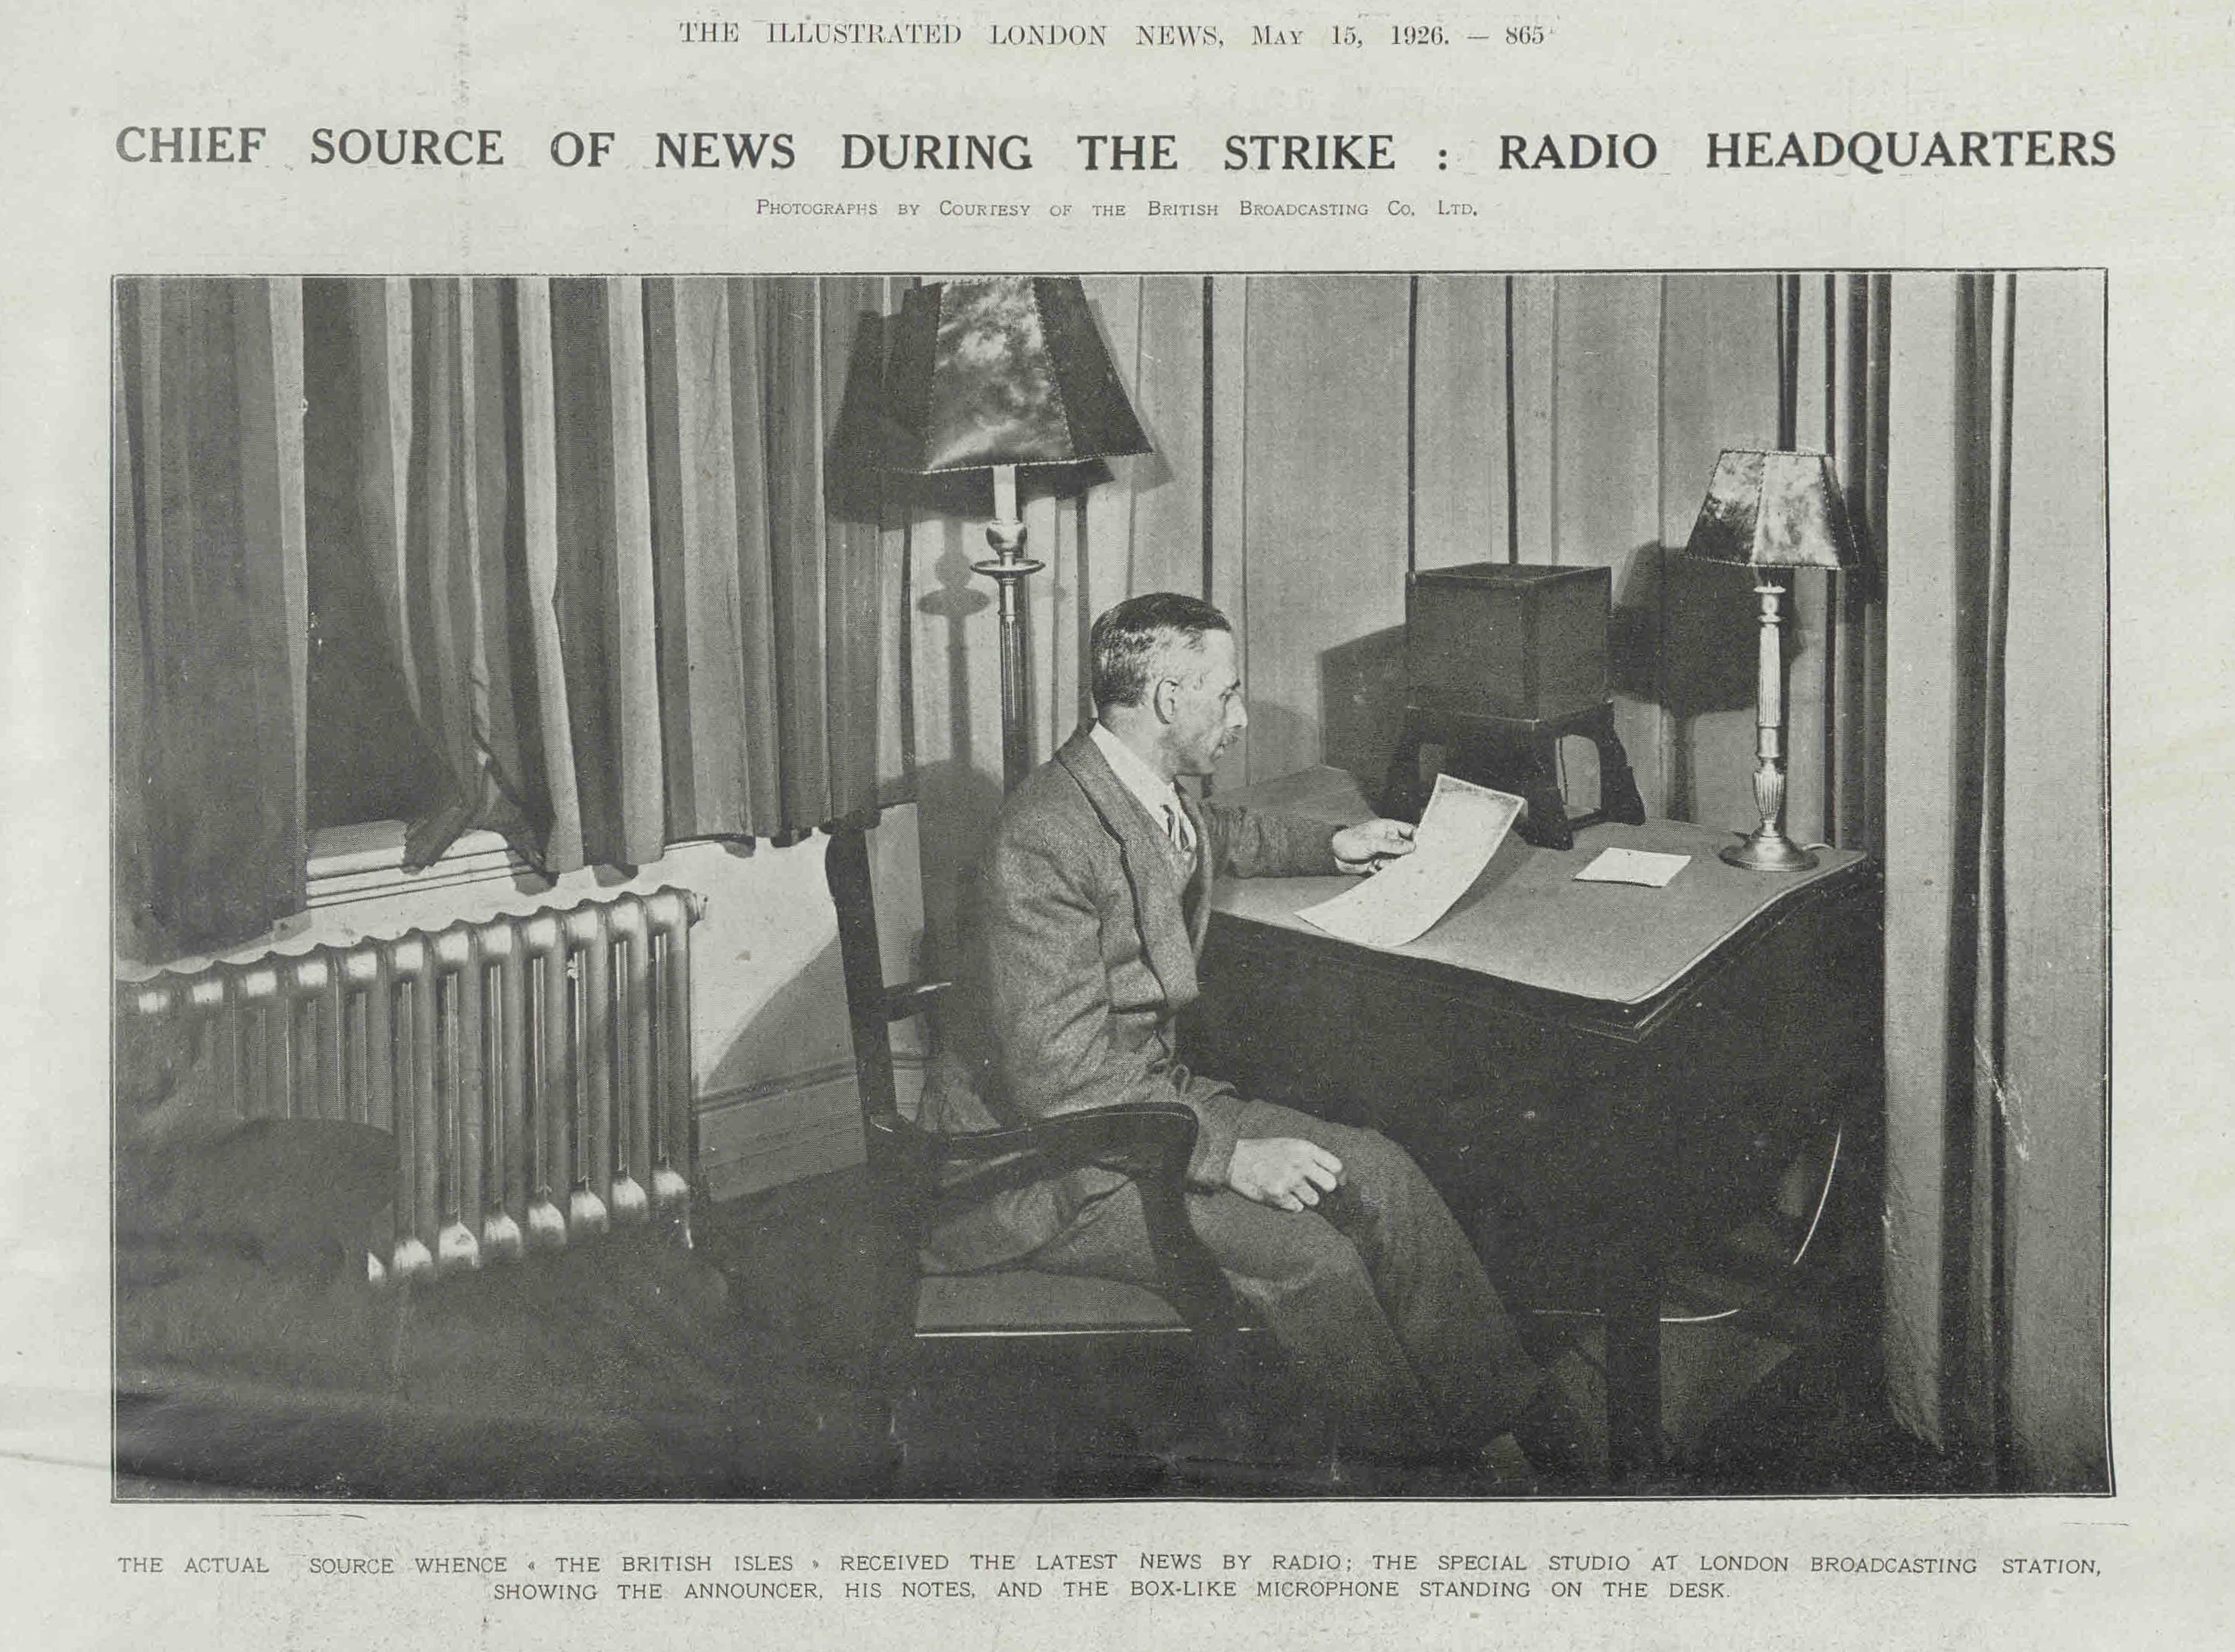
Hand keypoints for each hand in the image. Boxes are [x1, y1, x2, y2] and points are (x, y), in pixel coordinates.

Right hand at [1227, 1137, 1343, 1211]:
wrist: (1235, 1159)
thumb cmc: (1264, 1152)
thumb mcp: (1290, 1145)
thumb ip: (1311, 1157)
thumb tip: (1335, 1176)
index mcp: (1304, 1148)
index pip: (1336, 1166)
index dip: (1340, 1177)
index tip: (1338, 1182)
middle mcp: (1299, 1163)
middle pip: (1330, 1185)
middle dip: (1324, 1189)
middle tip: (1314, 1188)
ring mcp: (1289, 1180)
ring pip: (1314, 1200)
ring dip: (1305, 1198)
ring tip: (1290, 1189)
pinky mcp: (1278, 1196)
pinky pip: (1297, 1208)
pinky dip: (1289, 1204)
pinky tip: (1279, 1194)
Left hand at [1332, 817, 1416, 874]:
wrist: (1333, 856)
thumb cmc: (1350, 842)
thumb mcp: (1372, 842)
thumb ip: (1392, 845)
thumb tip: (1412, 847)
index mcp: (1389, 828)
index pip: (1410, 831)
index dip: (1418, 838)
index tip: (1424, 849)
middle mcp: (1389, 840)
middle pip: (1407, 848)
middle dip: (1407, 856)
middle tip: (1403, 860)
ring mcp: (1385, 852)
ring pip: (1399, 860)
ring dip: (1393, 864)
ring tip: (1379, 862)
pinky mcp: (1380, 864)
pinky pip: (1390, 869)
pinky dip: (1386, 871)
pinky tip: (1375, 867)